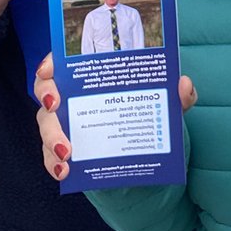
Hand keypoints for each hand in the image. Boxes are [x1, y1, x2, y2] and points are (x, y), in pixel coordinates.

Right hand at [34, 52, 198, 179]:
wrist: (145, 155)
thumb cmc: (148, 116)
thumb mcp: (166, 106)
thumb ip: (178, 97)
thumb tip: (184, 85)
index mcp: (95, 74)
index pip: (65, 59)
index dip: (52, 60)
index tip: (51, 68)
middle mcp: (74, 95)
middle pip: (47, 88)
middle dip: (46, 94)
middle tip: (56, 104)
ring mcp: (67, 123)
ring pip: (46, 123)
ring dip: (51, 135)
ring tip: (67, 151)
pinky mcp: (66, 150)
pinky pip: (50, 156)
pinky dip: (53, 163)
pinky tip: (65, 170)